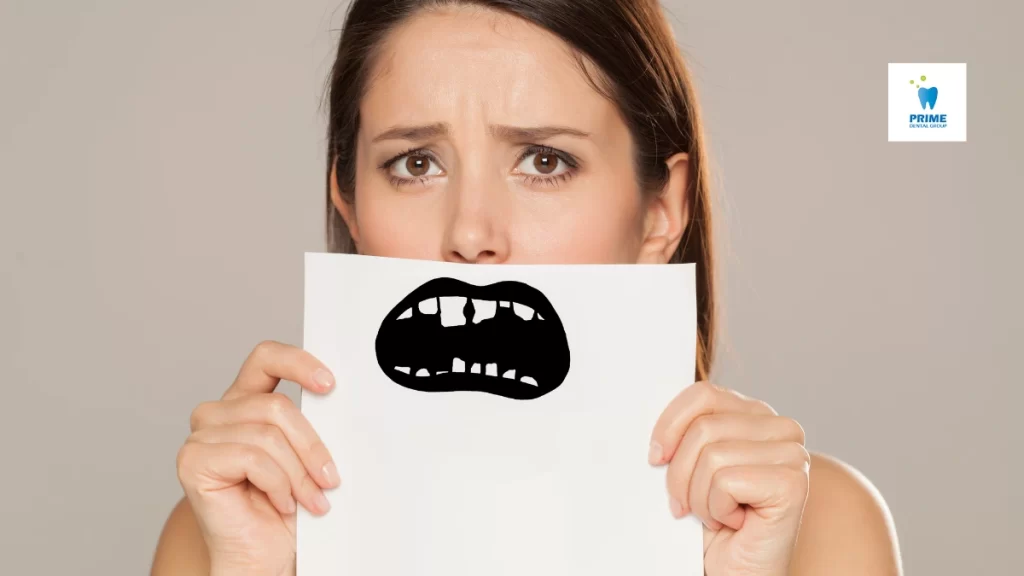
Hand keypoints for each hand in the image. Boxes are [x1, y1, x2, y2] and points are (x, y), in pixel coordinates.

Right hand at [176, 341, 340, 575]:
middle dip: (311, 447)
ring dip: (297, 474)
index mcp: (246, 401)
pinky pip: (252, 457)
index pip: (266, 358)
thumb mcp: (304, 457)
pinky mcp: (192, 460)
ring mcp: (202, 436)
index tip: (329, 384)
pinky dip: (276, 484)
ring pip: (268, 435)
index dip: (298, 362)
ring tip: (310, 499)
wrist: (260, 554)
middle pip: (277, 406)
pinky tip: (280, 503)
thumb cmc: (283, 509)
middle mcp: (219, 413)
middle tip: (329, 480)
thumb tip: (336, 399)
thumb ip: (309, 425)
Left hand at [650, 381, 809, 575]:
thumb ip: (683, 432)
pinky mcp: (793, 483)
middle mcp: (782, 427)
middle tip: (686, 504)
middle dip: (680, 473)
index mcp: (756, 413)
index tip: (655, 457)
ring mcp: (793, 454)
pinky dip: (716, 510)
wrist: (734, 572)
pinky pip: (726, 481)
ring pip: (712, 454)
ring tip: (713, 515)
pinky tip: (733, 522)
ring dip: (698, 497)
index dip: (669, 425)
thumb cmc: (711, 522)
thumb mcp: (689, 465)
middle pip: (703, 426)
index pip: (702, 393)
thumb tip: (645, 412)